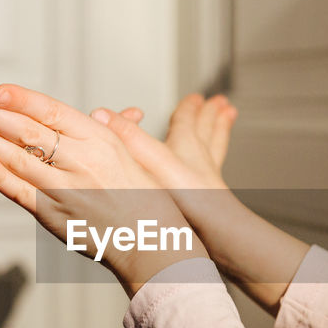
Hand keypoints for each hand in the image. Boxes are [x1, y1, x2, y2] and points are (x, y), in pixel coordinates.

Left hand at [0, 85, 207, 295]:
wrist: (159, 252)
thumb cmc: (155, 205)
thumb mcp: (143, 159)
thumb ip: (120, 133)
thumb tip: (102, 113)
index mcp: (105, 141)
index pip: (54, 113)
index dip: (23, 100)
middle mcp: (85, 162)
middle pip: (29, 132)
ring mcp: (69, 191)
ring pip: (19, 158)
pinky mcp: (58, 218)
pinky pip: (23, 194)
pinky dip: (0, 177)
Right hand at [90, 93, 235, 190]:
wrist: (214, 230)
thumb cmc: (187, 197)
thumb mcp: (150, 159)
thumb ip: (126, 136)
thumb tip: (100, 115)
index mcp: (185, 145)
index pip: (186, 119)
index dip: (188, 107)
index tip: (195, 98)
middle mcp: (199, 159)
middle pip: (205, 129)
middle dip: (209, 115)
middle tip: (220, 103)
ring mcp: (208, 179)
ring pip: (216, 147)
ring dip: (220, 132)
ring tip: (228, 118)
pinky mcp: (212, 200)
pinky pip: (216, 173)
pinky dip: (215, 166)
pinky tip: (212, 171)